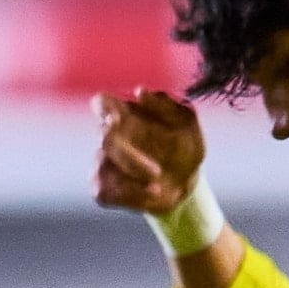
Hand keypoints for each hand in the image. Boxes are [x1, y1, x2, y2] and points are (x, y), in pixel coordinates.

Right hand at [92, 89, 205, 214]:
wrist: (187, 182)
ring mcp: (103, 162)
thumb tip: (139, 92)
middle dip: (130, 158)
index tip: (119, 119)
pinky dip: (132, 195)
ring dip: (134, 180)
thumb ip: (165, 105)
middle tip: (156, 173)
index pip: (101, 103)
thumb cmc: (184, 147)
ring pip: (103, 167)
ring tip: (160, 187)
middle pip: (105, 139)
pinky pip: (104, 191)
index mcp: (126, 115)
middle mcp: (110, 137)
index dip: (104, 109)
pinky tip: (153, 194)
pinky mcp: (101, 186)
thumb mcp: (186, 123)